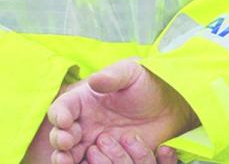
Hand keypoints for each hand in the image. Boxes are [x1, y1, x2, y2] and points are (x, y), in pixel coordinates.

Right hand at [47, 59, 197, 162]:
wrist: (169, 107)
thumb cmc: (146, 85)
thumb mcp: (131, 73)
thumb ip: (113, 76)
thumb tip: (94, 81)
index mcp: (83, 101)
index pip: (62, 108)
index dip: (59, 115)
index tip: (65, 120)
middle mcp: (84, 124)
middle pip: (60, 136)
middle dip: (59, 140)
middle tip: (66, 142)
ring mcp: (95, 144)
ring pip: (72, 157)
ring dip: (67, 159)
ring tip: (70, 159)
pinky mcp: (110, 159)